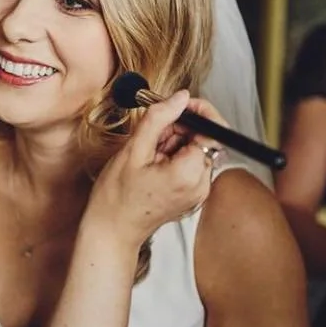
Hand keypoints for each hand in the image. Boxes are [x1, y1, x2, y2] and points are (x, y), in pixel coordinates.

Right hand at [82, 90, 226, 250]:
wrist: (112, 229)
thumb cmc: (117, 195)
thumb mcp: (134, 149)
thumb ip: (160, 117)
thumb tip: (180, 97)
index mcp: (189, 174)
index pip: (212, 130)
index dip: (197, 112)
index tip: (179, 106)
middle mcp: (201, 185)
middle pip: (206, 140)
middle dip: (181, 129)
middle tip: (154, 136)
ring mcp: (198, 192)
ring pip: (198, 151)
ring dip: (176, 143)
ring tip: (150, 153)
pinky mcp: (193, 195)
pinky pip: (192, 165)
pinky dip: (175, 157)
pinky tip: (154, 164)